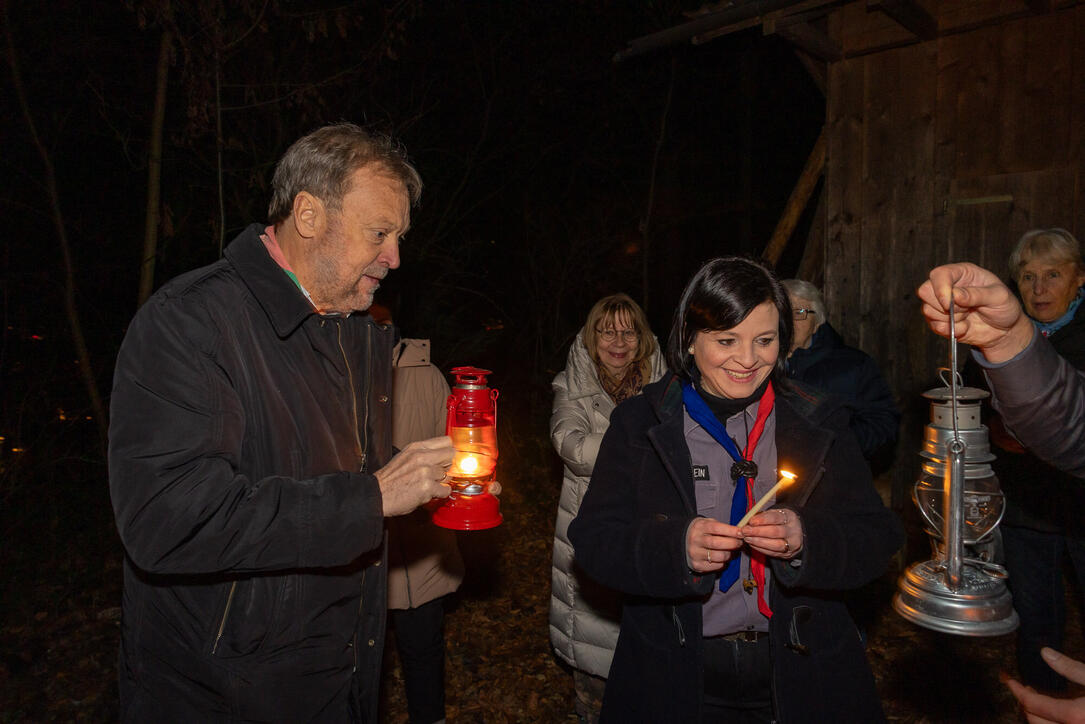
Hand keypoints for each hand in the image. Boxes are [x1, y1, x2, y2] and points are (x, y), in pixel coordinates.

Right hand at [375, 436, 453, 516]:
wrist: (377, 495)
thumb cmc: (390, 479)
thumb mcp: (405, 457)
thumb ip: (424, 454)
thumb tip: (444, 456)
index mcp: (416, 447)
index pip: (446, 441)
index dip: (449, 451)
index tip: (447, 458)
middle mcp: (422, 456)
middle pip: (451, 455)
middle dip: (448, 465)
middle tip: (439, 474)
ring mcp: (425, 471)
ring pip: (449, 475)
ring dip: (441, 482)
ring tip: (427, 485)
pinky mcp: (427, 487)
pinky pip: (446, 490)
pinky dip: (440, 494)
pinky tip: (428, 493)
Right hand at [686, 517, 743, 573]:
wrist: (684, 541)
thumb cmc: (702, 532)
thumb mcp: (708, 524)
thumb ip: (722, 527)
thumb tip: (740, 533)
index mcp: (699, 527)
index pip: (716, 528)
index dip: (731, 531)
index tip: (741, 532)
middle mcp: (695, 540)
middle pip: (717, 543)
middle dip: (732, 543)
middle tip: (739, 543)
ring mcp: (695, 553)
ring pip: (718, 556)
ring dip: (729, 554)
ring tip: (731, 551)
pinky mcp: (697, 565)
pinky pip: (716, 566)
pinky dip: (723, 562)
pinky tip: (722, 557)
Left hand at [742, 508, 802, 559]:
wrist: (793, 534)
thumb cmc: (778, 522)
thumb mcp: (773, 514)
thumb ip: (761, 516)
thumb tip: (747, 521)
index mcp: (790, 517)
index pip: (776, 517)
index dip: (762, 519)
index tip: (751, 521)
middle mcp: (793, 531)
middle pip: (776, 532)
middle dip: (758, 532)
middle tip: (745, 531)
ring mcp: (792, 544)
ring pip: (776, 545)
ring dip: (758, 542)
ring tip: (747, 538)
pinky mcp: (788, 554)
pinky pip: (773, 553)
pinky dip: (760, 549)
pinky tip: (752, 544)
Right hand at [917, 263, 1032, 362]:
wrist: (1004, 330)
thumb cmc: (1004, 307)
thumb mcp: (999, 297)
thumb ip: (977, 294)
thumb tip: (955, 295)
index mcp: (962, 273)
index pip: (939, 274)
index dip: (940, 288)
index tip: (949, 303)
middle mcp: (948, 286)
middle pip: (925, 291)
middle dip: (945, 306)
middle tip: (965, 309)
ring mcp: (941, 304)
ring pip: (927, 310)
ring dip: (950, 319)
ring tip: (967, 317)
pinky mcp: (940, 320)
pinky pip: (934, 326)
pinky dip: (950, 330)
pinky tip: (965, 327)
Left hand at [1005, 648, 1084, 722]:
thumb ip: (1070, 668)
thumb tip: (1046, 654)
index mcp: (1074, 715)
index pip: (1032, 703)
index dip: (1017, 689)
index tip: (1010, 681)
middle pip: (1033, 719)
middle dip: (1026, 703)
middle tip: (1025, 689)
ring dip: (1037, 714)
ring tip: (1039, 700)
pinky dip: (1049, 721)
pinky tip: (1055, 712)